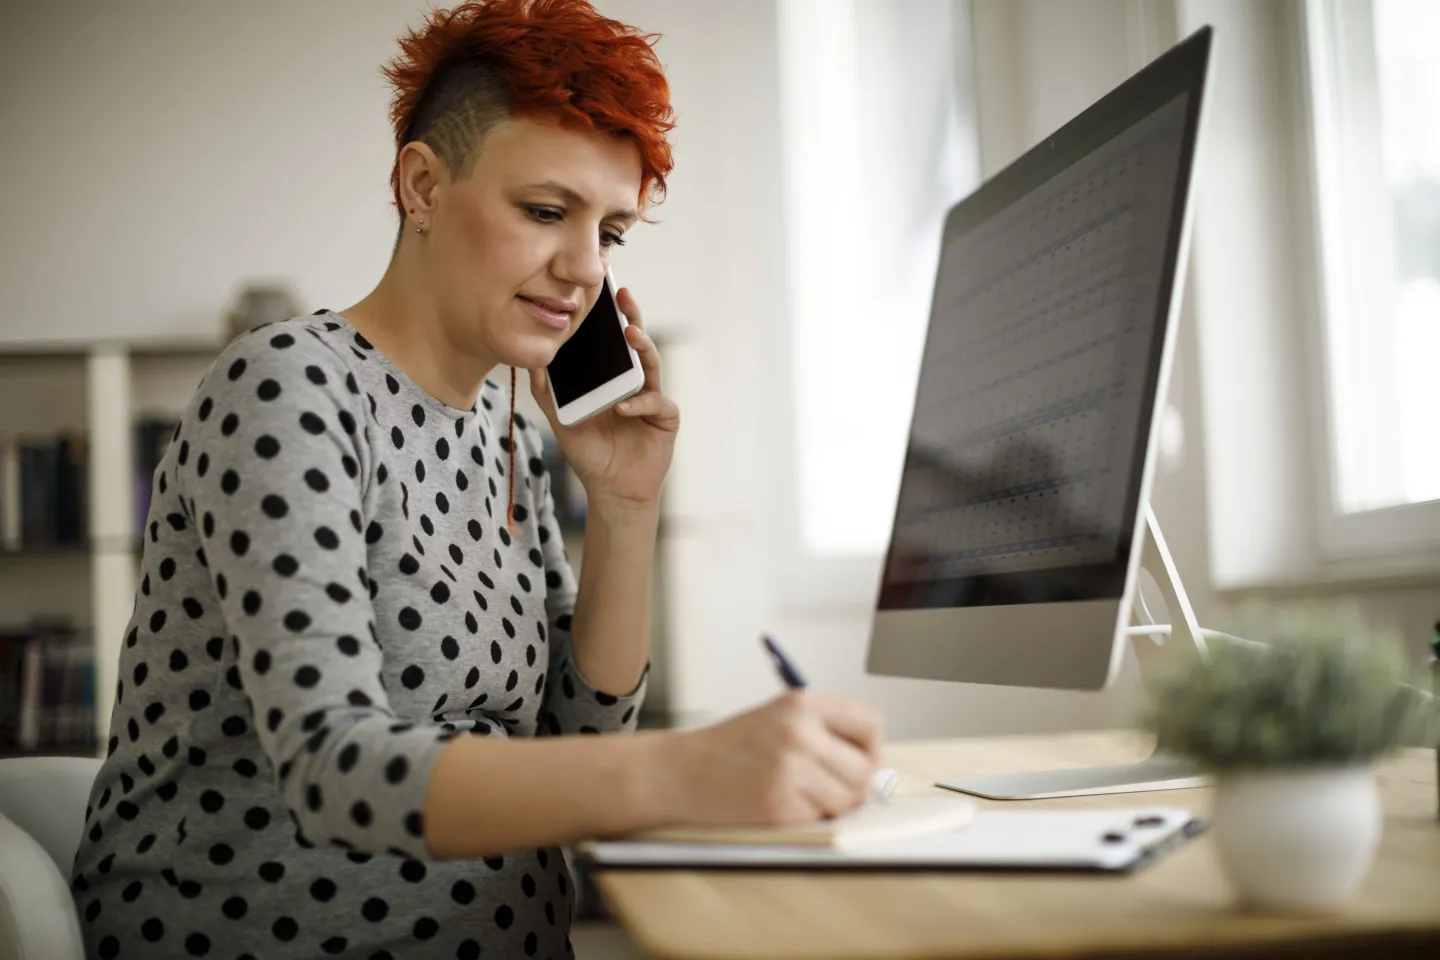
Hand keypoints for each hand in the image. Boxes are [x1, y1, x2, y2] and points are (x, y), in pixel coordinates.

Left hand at [529, 288, 678, 517]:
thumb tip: (532, 362)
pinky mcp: (665, 419)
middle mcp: (636, 383)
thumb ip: (547, 394)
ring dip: (643, 348)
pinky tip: (622, 408)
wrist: (611, 491)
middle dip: (632, 317)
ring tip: (630, 335)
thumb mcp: (562, 421)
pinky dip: (639, 404)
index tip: (602, 293)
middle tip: (623, 297)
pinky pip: (656, 403)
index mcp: (614, 379)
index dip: (611, 318)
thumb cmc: (591, 454)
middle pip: (637, 344)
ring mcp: (653, 399)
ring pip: (652, 365)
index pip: (613, 343)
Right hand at [661, 691, 884, 825]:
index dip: (871, 747)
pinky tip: (783, 802)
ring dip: (832, 804)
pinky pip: (820, 818)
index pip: (869, 723)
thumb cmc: (730, 746)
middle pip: (865, 769)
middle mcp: (799, 733)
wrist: (681, 770)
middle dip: (855, 785)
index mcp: (802, 704)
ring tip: (803, 793)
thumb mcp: (779, 717)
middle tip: (834, 786)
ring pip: (847, 799)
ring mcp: (789, 770)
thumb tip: (874, 765)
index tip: (861, 758)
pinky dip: (808, 817)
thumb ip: (825, 731)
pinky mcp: (778, 805)